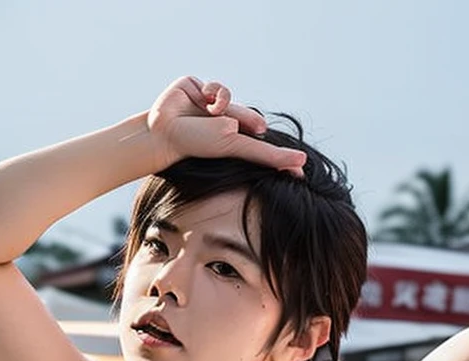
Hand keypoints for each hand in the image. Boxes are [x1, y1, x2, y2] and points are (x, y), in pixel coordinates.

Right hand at [147, 76, 306, 175]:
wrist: (164, 130)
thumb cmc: (197, 144)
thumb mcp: (235, 146)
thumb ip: (265, 152)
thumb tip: (300, 160)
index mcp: (236, 145)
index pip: (263, 146)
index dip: (281, 154)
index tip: (303, 165)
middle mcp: (227, 127)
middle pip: (251, 118)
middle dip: (248, 119)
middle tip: (243, 128)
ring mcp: (214, 109)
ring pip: (234, 100)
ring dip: (227, 104)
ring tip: (213, 113)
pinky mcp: (202, 91)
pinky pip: (219, 88)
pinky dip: (215, 92)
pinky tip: (203, 100)